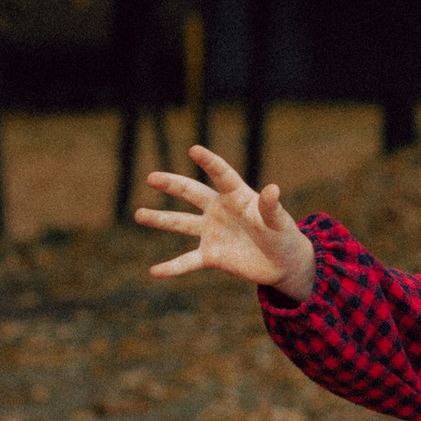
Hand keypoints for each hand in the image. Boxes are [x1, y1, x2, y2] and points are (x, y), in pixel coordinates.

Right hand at [136, 147, 317, 301]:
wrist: (281, 263)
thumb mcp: (279, 221)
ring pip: (181, 224)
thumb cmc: (283, 235)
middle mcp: (219, 210)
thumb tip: (272, 190)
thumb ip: (272, 207)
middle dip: (172, 185)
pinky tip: (154, 272)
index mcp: (237, 196)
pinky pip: (187, 261)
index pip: (221, 175)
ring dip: (160, 220)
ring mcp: (212, 232)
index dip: (209, 162)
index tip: (194, 149)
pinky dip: (171, 267)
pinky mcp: (211, 256)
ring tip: (138, 214)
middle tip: (151, 178)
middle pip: (191, 193)